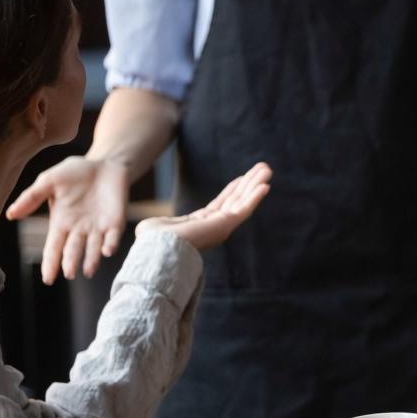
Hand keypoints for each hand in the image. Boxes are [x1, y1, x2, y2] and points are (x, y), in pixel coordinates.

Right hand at [7, 156, 129, 284]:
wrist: (104, 164)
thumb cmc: (74, 173)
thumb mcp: (49, 181)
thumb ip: (31, 197)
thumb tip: (10, 215)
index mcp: (61, 223)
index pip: (54, 247)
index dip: (51, 262)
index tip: (48, 278)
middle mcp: (79, 230)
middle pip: (73, 250)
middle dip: (71, 262)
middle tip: (69, 274)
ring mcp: (98, 227)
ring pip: (94, 248)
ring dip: (92, 259)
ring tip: (88, 271)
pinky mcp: (116, 221)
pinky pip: (113, 236)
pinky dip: (111, 244)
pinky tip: (107, 251)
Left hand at [135, 163, 270, 251]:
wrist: (158, 249)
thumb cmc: (153, 243)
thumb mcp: (157, 226)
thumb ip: (163, 223)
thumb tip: (149, 228)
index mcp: (201, 225)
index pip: (223, 204)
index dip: (234, 189)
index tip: (243, 177)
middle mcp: (215, 226)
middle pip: (237, 200)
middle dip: (250, 183)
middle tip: (263, 168)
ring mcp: (222, 226)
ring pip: (243, 202)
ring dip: (256, 185)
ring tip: (267, 169)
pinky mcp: (226, 225)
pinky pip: (245, 208)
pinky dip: (255, 196)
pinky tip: (265, 184)